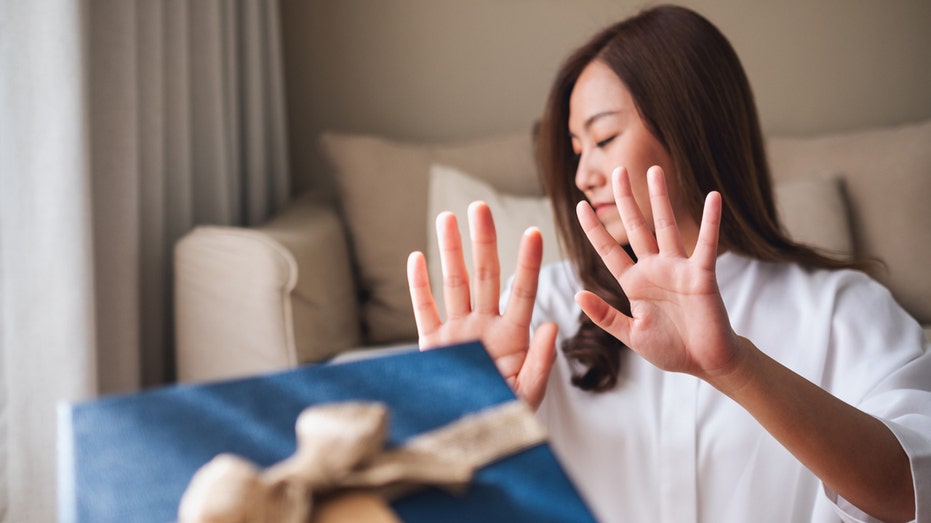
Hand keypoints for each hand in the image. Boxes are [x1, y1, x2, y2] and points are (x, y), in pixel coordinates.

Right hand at [407, 201, 556, 408]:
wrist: (469, 440)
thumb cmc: (505, 418)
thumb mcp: (528, 393)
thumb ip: (541, 362)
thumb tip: (551, 326)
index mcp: (512, 336)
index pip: (522, 291)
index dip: (527, 262)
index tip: (534, 232)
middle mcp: (484, 327)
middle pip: (484, 276)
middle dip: (482, 241)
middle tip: (480, 207)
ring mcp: (456, 333)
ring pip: (452, 283)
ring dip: (450, 251)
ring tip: (448, 218)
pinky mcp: (431, 346)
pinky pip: (423, 309)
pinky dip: (418, 285)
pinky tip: (417, 257)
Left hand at [575, 166, 742, 381]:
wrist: (706, 362)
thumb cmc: (670, 348)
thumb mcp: (630, 334)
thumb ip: (605, 316)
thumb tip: (577, 294)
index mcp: (634, 283)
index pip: (609, 250)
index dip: (594, 229)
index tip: (580, 205)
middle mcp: (654, 269)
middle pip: (636, 228)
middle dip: (626, 200)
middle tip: (618, 170)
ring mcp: (678, 269)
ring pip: (666, 227)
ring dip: (660, 199)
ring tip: (655, 170)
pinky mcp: (701, 275)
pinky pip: (706, 244)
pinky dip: (710, 221)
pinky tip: (713, 197)